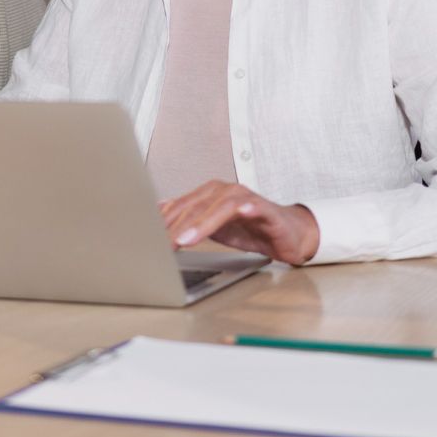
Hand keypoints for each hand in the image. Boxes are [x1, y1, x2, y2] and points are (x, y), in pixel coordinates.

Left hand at [160, 180, 320, 265]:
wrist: (286, 234)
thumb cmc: (250, 229)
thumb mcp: (214, 228)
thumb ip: (190, 222)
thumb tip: (159, 220)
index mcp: (210, 194)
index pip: (182, 205)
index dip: (165, 222)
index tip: (149, 238)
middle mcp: (225, 191)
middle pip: (197, 205)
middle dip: (178, 226)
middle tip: (164, 245)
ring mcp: (245, 198)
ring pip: (220, 206)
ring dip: (202, 223)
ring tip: (187, 239)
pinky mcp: (265, 209)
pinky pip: (254, 206)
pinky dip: (247, 208)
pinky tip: (242, 213)